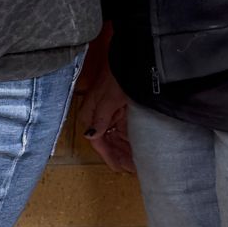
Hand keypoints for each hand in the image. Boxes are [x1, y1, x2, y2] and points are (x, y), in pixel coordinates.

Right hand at [79, 57, 135, 173]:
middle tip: (132, 169)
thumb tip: (90, 136)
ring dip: (124, 150)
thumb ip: (100, 118)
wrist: (130, 57)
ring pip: (115, 137)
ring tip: (136, 162)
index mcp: (90, 113)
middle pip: (106, 141)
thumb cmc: (118, 74)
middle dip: (118, 155)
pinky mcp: (119, 110)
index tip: (120, 168)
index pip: (97, 141)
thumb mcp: (108, 97)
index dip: (109, 155)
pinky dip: (129, 140)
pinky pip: (123, 130)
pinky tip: (137, 148)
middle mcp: (98, 115)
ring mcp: (109, 113)